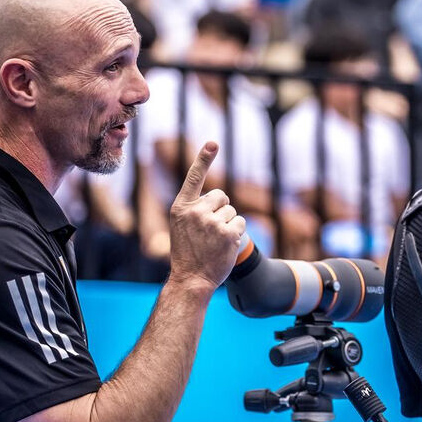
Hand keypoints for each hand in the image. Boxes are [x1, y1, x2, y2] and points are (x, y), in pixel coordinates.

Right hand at [167, 142, 245, 292]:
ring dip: (228, 224)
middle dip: (220, 209)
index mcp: (181, 207)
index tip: (213, 143)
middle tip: (209, 230)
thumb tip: (219, 198)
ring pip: (232, 211)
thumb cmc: (187, 253)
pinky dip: (236, 233)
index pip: (193, 177)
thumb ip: (194, 209)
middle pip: (221, 196)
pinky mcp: (228, 233)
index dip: (204, 159)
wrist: (191, 279)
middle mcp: (195, 211)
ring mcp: (212, 222)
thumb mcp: (181, 226)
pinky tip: (224, 245)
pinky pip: (241, 222)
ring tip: (214, 241)